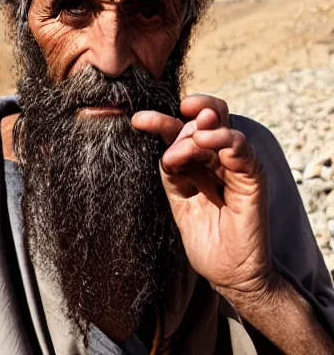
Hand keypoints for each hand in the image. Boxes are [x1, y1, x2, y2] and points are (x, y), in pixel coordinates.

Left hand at [132, 94, 272, 294]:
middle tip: (152, 121)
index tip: (139, 120)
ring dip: (199, 126)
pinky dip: (224, 139)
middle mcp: (217, 158)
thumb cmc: (204, 237)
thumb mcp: (178, 198)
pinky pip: (242, 150)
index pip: (183, 130)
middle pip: (203, 120)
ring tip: (185, 138)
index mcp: (198, 161)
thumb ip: (172, 171)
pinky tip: (204, 140)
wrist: (229, 273)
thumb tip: (166, 146)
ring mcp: (235, 166)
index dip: (162, 121)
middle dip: (176, 117)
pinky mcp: (253, 178)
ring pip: (221, 128)